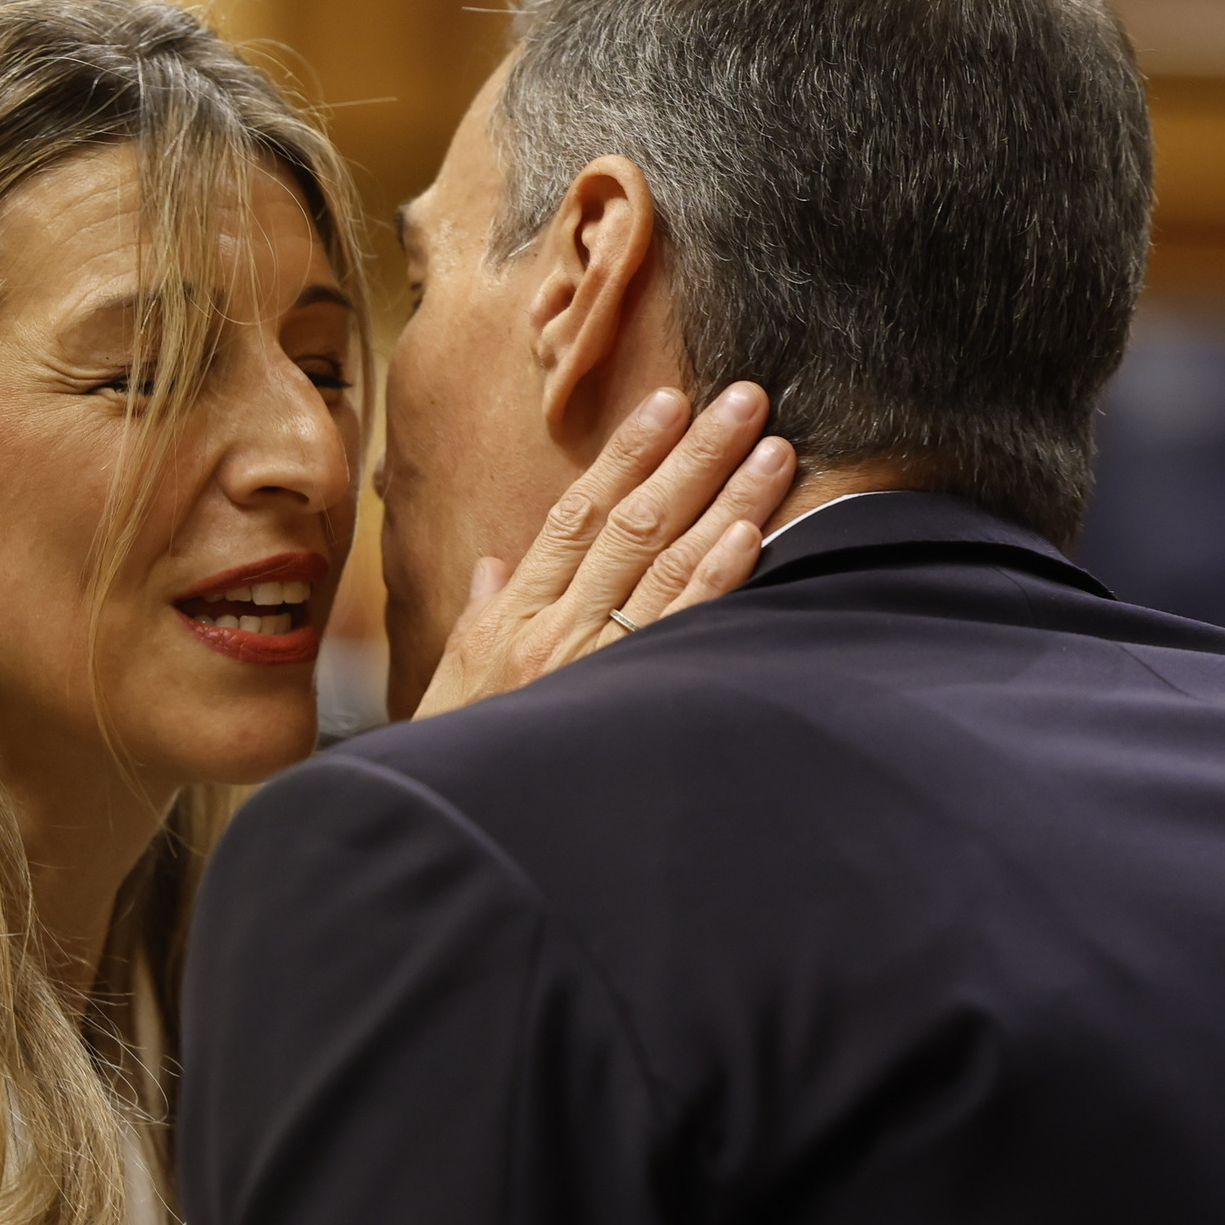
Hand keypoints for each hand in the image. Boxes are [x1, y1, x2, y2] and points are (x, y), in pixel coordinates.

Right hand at [414, 382, 793, 719]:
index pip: (578, 512)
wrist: (452, 826)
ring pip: (668, 562)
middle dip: (692, 453)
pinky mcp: (632, 701)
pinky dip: (718, 577)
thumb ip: (481, 613)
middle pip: (634, 521)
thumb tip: (494, 568)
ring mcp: (596, 662)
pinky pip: (684, 629)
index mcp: (518, 613)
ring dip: (725, 498)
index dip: (625, 454)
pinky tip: (753, 534)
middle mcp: (558, 626)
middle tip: (744, 397)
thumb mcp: (456, 678)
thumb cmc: (458, 753)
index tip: (667, 404)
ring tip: (771, 447)